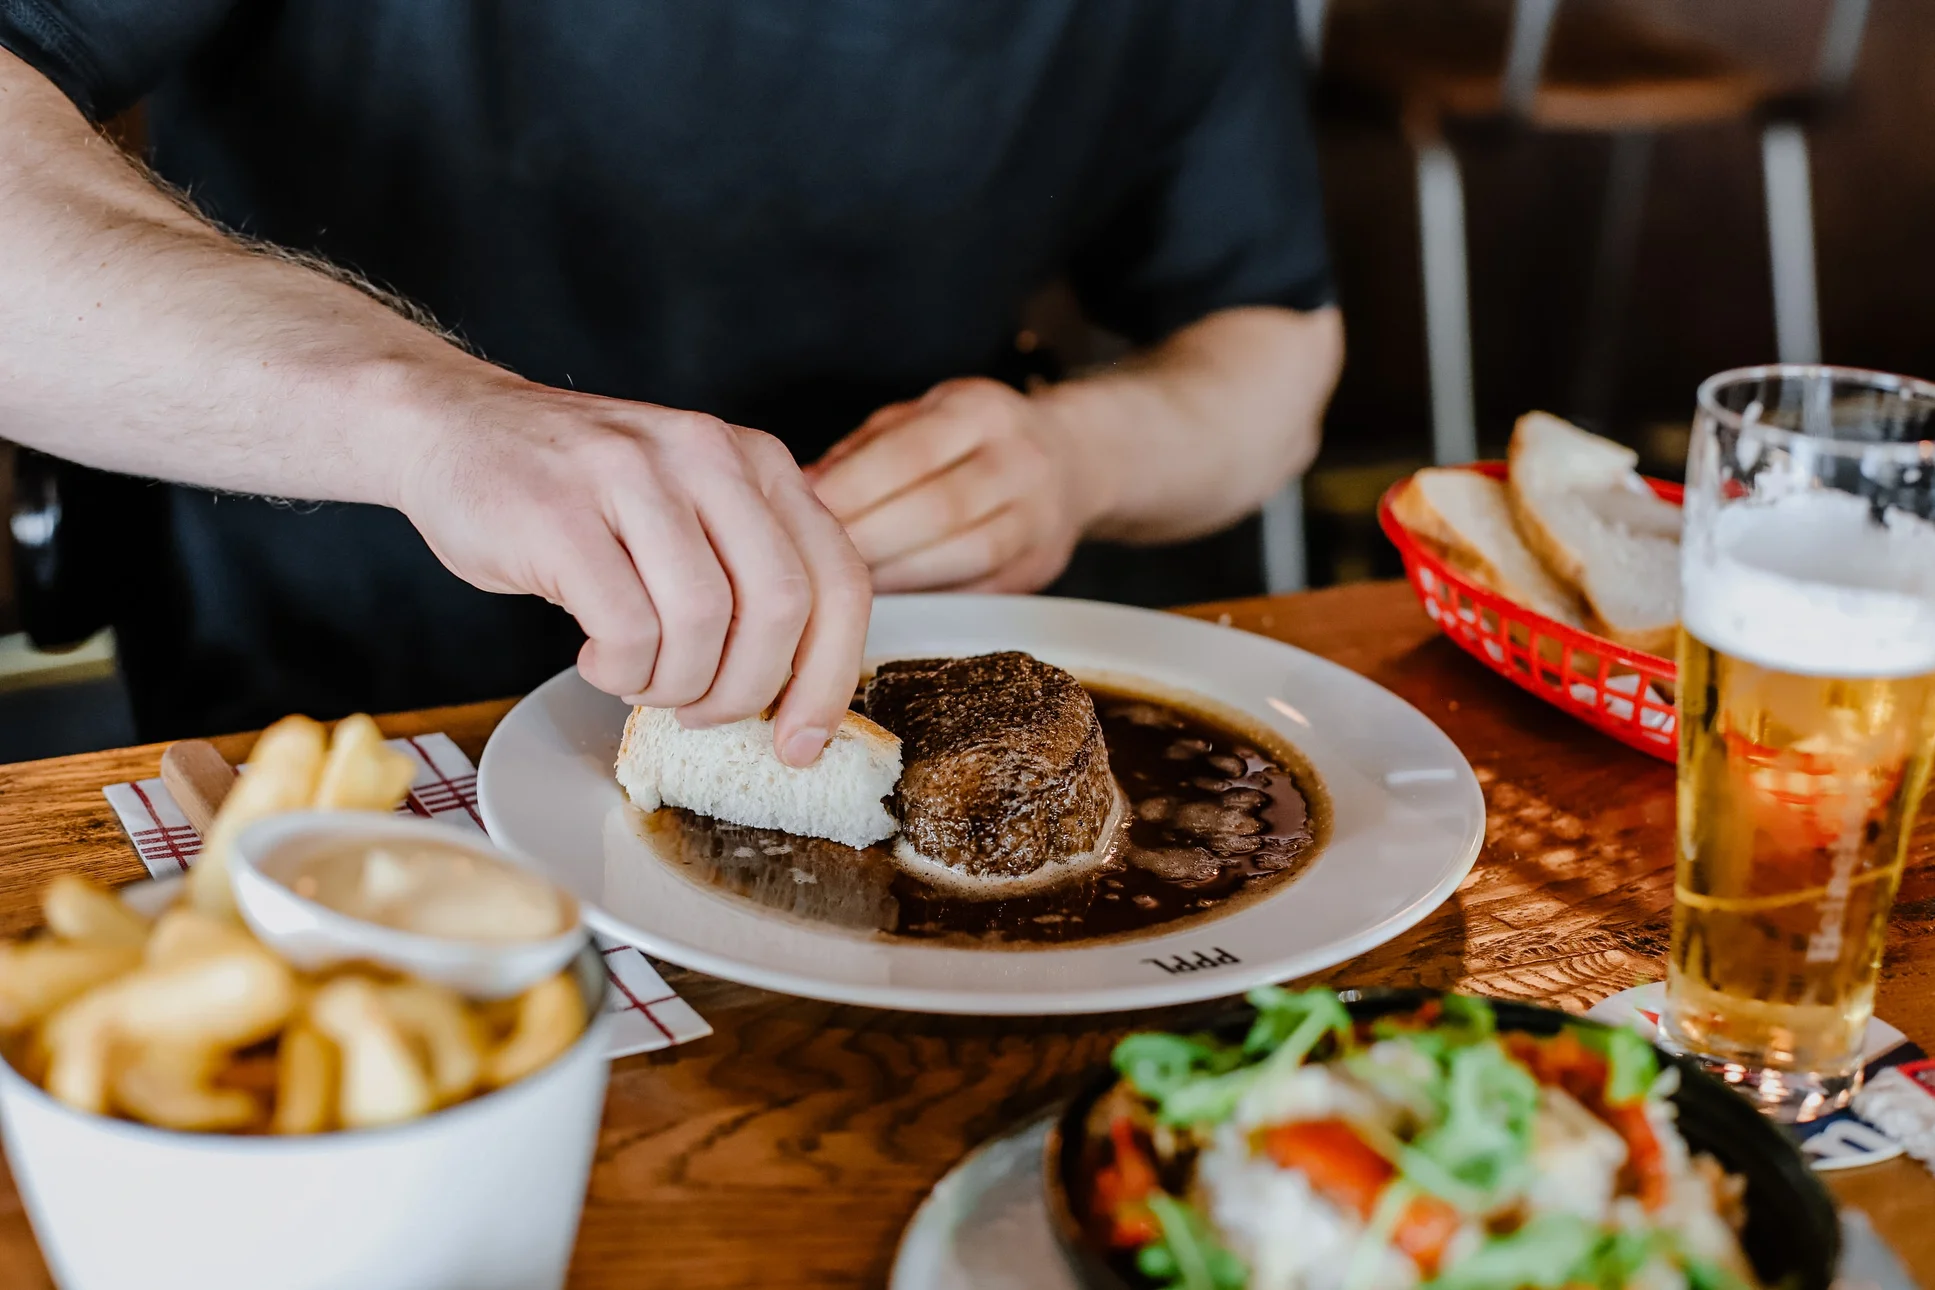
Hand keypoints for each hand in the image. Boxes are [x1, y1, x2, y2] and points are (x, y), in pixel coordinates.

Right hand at [394, 372, 869, 766]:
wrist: (453, 427)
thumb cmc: (581, 494)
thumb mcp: (691, 511)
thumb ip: (750, 574)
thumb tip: (799, 696)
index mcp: (759, 463)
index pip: (839, 579)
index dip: (831, 676)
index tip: (802, 741)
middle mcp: (709, 456)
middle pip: (781, 608)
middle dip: (747, 690)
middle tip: (703, 710)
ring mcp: (633, 476)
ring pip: (703, 624)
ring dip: (674, 685)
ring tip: (639, 678)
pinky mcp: (561, 513)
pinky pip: (628, 629)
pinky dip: (621, 670)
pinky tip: (599, 657)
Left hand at [808, 377, 1101, 592]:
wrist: (1072, 460)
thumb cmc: (972, 440)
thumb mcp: (921, 418)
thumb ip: (861, 451)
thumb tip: (798, 490)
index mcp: (982, 411)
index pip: (910, 453)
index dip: (853, 487)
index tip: (803, 510)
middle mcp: (1021, 461)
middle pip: (939, 509)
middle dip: (869, 537)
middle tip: (813, 557)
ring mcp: (1039, 518)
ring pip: (964, 555)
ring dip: (895, 574)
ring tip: (843, 582)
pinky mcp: (1041, 568)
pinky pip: (978, 589)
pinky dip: (926, 595)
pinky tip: (885, 597)